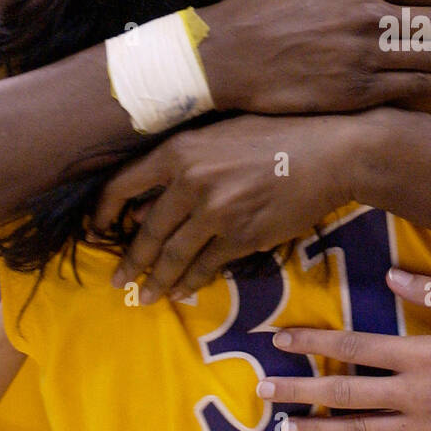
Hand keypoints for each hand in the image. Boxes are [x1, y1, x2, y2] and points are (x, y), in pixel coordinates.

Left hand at [94, 112, 359, 302]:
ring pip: (174, 255)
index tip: (100, 231)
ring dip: (158, 280)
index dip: (103, 213)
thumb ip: (183, 163)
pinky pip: (207, 266)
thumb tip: (147, 204)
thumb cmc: (277, 135)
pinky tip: (185, 289)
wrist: (329, 153)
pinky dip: (192, 281)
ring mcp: (216, 212)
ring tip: (148, 296)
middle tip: (119, 281)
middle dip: (130, 262)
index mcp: (179, 150)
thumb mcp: (221, 135)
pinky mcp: (242, 237)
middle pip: (146, 231)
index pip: (121, 186)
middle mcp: (191, 182)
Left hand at [260, 269, 430, 430]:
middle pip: (345, 391)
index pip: (356, 344)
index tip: (281, 338)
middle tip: (262, 389)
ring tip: (287, 428)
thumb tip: (392, 274)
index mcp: (424, 355)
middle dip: (299, 388)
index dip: (315, 340)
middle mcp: (417, 395)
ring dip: (320, 430)